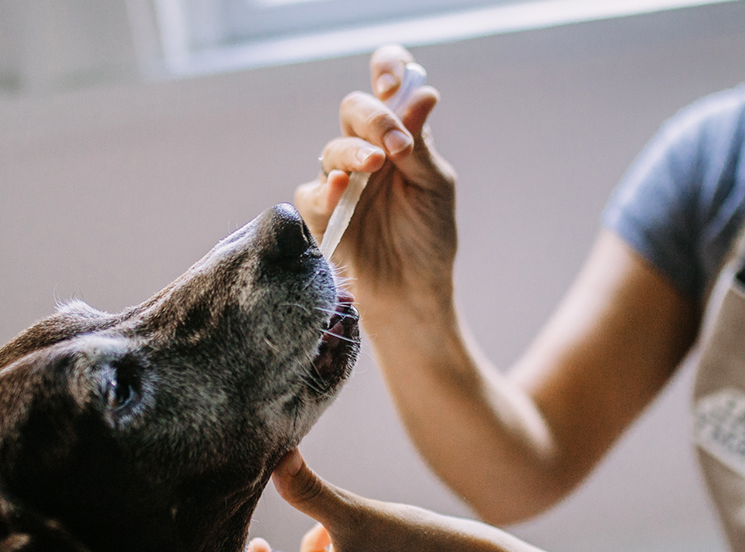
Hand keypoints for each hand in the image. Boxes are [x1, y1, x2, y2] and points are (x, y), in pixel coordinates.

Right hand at [295, 45, 457, 325]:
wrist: (413, 289)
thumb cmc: (428, 236)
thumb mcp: (434, 186)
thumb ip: (421, 144)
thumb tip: (423, 93)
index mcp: (399, 136)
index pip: (388, 84)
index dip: (386, 70)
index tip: (392, 84)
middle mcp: (367, 151)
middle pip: (353, 109)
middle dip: (372, 119)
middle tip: (395, 144)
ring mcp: (341, 180)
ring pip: (331, 148)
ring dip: (353, 152)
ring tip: (375, 166)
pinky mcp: (321, 214)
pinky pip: (311, 193)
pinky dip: (325, 189)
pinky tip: (340, 189)